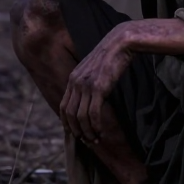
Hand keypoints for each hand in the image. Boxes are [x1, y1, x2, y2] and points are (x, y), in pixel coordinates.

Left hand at [59, 24, 132, 143]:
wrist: (120, 43)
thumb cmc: (110, 56)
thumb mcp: (93, 68)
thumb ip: (87, 81)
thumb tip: (88, 97)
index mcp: (73, 77)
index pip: (63, 106)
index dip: (67, 122)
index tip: (74, 133)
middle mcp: (76, 82)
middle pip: (70, 114)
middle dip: (76, 131)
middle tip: (86, 140)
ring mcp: (86, 85)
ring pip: (81, 117)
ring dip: (87, 132)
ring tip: (95, 139)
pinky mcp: (98, 88)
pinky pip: (93, 113)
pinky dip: (96, 126)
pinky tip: (101, 131)